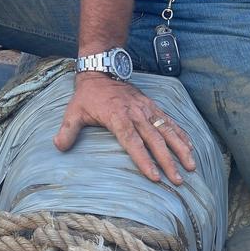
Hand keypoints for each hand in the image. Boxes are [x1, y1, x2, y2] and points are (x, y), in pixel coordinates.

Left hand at [54, 74, 195, 184]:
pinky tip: (191, 147)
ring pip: (167, 130)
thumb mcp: (74, 111)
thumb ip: (67, 130)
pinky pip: (169, 121)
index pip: (132, 142)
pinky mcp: (152, 106)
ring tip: (191, 166)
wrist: (102, 70)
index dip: (144, 160)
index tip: (155, 176)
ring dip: (180, 149)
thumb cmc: (87, 95)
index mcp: (117, 117)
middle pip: (154, 140)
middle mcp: (135, 113)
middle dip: (168, 161)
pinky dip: (181, 133)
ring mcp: (146, 109)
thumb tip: (58, 147)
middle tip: (177, 179)